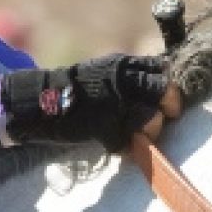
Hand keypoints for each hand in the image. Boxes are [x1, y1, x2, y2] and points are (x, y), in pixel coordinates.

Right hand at [0, 53, 174, 151]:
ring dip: (150, 131)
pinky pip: (126, 143)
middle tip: (165, 116)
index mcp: (122, 65)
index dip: (168, 85)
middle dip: (170, 106)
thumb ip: (129, 76)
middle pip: (165, 92)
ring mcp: (114, 104)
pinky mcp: (104, 127)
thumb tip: (158, 85)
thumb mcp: (104, 71)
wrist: (41, 100)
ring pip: (152, 120)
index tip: (165, 96)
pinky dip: (123, 147)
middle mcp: (122, 81)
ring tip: (139, 135)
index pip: (162, 69)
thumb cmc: (76, 89)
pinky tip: (114, 142)